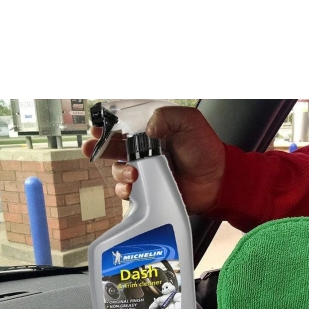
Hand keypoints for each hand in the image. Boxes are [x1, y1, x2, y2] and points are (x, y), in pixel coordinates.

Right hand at [81, 106, 225, 214]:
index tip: (97, 128)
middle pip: (113, 149)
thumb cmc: (206, 149)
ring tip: (133, 173)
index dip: (107, 128)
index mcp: (152, 133)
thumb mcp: (189, 122)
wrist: (219, 180)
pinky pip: (128, 192)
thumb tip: (148, 127)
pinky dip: (125, 190)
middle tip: (90, 147)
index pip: (123, 128)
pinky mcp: (149, 192)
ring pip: (119, 171)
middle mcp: (145, 152)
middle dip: (98, 148)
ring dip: (119, 172)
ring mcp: (146, 173)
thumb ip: (167, 117)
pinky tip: (131, 188)